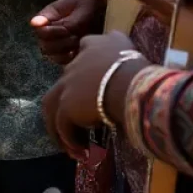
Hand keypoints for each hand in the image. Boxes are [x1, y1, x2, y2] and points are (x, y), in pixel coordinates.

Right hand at [31, 0, 103, 64]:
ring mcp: (62, 42)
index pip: (39, 30)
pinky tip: (81, 51)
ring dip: (64, 50)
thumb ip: (59, 18)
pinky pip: (63, 62)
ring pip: (52, 54)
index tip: (66, 29)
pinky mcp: (72, 52)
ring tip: (79, 42)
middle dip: (59, 42)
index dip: (50, 32)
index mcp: (50, 16)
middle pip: (44, 44)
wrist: (113, 9)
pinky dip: (70, 59)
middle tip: (74, 36)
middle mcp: (53, 30)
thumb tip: (34, 23)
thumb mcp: (79, 7)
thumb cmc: (95, 3)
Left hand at [42, 31, 146, 159]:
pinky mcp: (66, 105)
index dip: (88, 64)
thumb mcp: (129, 51)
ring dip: (60, 127)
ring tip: (72, 146)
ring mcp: (67, 84)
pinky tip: (82, 152)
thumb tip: (118, 40)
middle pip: (64, 85)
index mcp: (93, 46)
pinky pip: (62, 126)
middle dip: (70, 106)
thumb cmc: (140, 71)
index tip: (91, 84)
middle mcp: (75, 63)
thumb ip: (121, 49)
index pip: (84, 48)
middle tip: (80, 125)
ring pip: (53, 107)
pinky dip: (70, 140)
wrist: (132, 85)